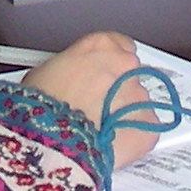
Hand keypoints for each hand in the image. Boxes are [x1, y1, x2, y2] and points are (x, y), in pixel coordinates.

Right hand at [22, 31, 160, 166]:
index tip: (101, 76)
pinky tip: (110, 146)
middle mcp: (126, 65)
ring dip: (123, 116)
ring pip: (137, 105)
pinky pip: (146, 131)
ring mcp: (140, 96)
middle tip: (94, 108)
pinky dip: (133, 139)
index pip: (119, 45)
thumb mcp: (44, 73)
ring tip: (96, 132)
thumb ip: (67, 68)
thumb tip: (63, 78)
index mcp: (101, 46)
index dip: (109, 64)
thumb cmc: (41, 109)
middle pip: (129, 76)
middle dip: (116, 91)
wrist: (51, 142)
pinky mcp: (149, 126)